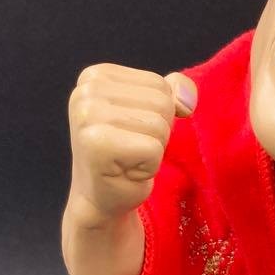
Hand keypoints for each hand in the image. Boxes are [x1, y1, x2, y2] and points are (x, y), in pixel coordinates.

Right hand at [67, 63, 197, 219]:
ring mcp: (88, 116)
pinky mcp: (98, 144)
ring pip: (160, 125)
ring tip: (130, 158)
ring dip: (154, 149)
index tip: (131, 131)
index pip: (159, 84)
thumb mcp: (149, 112)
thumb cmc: (126, 154)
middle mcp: (86, 91)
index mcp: (95, 76)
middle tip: (132, 149)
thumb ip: (171, 91)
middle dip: (159, 132)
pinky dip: (149, 166)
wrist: (100, 199)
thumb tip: (187, 98)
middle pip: (161, 103)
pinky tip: (129, 171)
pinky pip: (154, 149)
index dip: (157, 114)